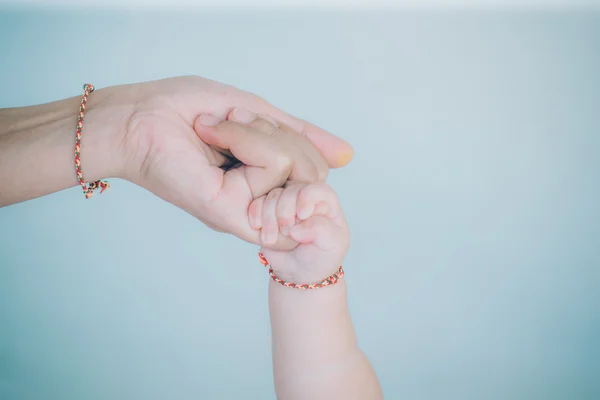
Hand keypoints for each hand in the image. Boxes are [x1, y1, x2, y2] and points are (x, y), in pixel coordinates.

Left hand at [108, 76, 353, 247]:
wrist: (137, 118)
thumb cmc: (186, 112)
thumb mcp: (257, 116)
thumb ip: (300, 135)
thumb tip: (347, 155)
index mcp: (265, 183)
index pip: (316, 167)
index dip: (297, 137)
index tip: (249, 120)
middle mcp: (259, 202)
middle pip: (314, 169)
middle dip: (276, 130)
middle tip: (230, 121)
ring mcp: (246, 211)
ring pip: (295, 165)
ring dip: (254, 131)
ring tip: (211, 129)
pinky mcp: (229, 212)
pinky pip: (272, 167)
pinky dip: (245, 138)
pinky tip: (211, 136)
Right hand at [249, 183, 349, 282]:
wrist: (301, 272)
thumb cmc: (322, 256)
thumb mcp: (332, 244)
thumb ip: (321, 230)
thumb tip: (296, 228)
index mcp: (326, 202)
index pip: (317, 188)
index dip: (307, 197)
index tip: (303, 215)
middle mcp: (305, 199)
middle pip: (292, 190)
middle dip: (285, 211)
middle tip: (287, 232)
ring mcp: (285, 204)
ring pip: (273, 196)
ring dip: (269, 217)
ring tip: (271, 239)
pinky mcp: (267, 211)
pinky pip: (256, 203)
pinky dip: (256, 215)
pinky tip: (258, 229)